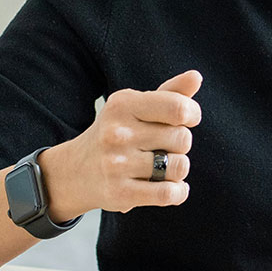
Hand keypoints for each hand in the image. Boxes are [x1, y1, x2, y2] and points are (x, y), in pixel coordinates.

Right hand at [39, 70, 202, 219]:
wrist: (75, 171)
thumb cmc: (118, 131)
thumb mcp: (137, 105)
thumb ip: (171, 92)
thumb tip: (196, 77)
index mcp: (123, 105)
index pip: (177, 108)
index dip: (192, 113)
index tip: (188, 118)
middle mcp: (117, 134)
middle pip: (182, 138)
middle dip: (181, 143)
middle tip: (164, 145)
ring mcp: (117, 165)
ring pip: (180, 167)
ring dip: (179, 168)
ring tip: (164, 166)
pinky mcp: (120, 194)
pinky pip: (168, 194)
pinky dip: (179, 192)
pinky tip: (172, 187)